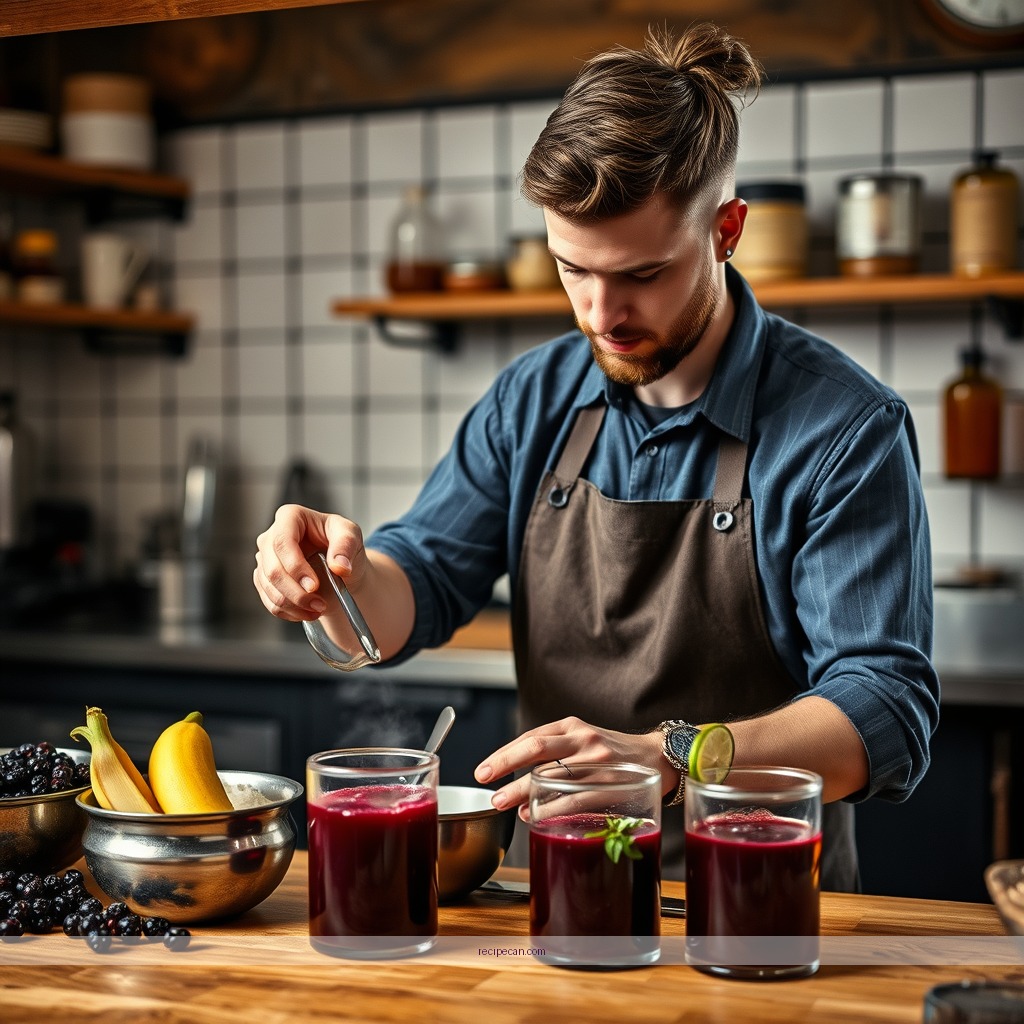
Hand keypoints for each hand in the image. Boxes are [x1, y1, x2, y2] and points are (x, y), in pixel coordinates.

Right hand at [253, 503, 367, 622]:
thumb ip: (346, 546)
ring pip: (269, 588)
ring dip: (294, 605)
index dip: (296, 567)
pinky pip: (269, 601)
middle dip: (296, 592)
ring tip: (318, 609)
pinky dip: (288, 612)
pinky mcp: (264, 580)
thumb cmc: (342, 545)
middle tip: (320, 604)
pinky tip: (307, 613)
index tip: (314, 586)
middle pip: (273, 569)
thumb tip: (340, 566)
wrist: (339, 567)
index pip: (283, 542)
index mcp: (290, 517)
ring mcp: (265, 559)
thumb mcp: (352, 536)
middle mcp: (271, 536)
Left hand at [474, 716, 670, 813]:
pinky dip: (551, 808)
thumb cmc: (613, 752)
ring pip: (551, 776)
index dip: (504, 754)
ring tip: (503, 803)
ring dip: (522, 793)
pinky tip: (535, 814)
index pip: (531, 738)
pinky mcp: (611, 785)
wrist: (659, 757)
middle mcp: (584, 739)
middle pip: (535, 751)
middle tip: (486, 785)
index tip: (483, 770)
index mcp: (574, 726)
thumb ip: (556, 752)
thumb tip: (518, 778)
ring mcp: (598, 762)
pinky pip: (574, 799)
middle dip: (505, 767)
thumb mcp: (584, 739)